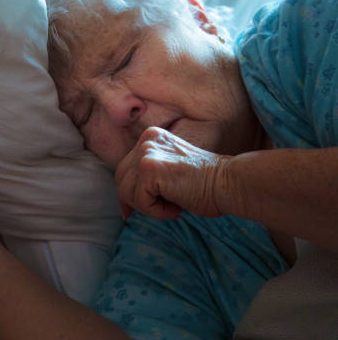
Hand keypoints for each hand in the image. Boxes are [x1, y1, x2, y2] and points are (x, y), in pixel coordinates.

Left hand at [115, 127, 229, 219]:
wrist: (229, 183)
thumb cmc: (206, 185)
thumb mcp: (170, 174)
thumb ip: (149, 178)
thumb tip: (124, 205)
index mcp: (152, 137)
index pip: (125, 169)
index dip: (128, 193)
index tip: (131, 211)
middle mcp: (147, 140)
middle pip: (121, 179)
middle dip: (134, 201)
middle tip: (159, 210)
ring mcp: (147, 152)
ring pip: (126, 192)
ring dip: (148, 207)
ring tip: (174, 205)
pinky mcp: (150, 168)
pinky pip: (139, 200)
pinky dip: (156, 211)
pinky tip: (176, 207)